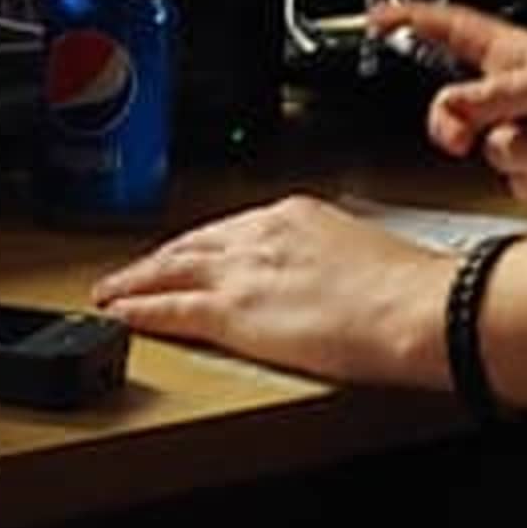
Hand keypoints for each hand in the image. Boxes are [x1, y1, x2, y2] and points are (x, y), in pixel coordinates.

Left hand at [91, 196, 448, 387]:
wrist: (416, 309)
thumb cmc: (412, 290)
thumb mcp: (366, 256)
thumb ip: (336, 262)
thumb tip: (340, 281)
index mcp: (296, 214)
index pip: (231, 229)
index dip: (201, 245)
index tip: (186, 254)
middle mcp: (260, 234)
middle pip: (192, 245)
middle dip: (159, 259)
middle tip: (131, 271)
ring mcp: (241, 272)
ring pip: (170, 271)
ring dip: (136, 281)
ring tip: (110, 291)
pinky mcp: (232, 312)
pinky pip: (169, 309)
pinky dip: (139, 310)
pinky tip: (120, 314)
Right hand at [371, 0, 526, 220]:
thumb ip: (499, 93)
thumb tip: (451, 111)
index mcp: (522, 56)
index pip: (454, 27)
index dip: (413, 19)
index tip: (377, 18)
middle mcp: (517, 98)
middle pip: (451, 105)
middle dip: (455, 123)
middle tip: (459, 134)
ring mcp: (524, 141)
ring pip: (484, 150)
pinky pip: (509, 183)